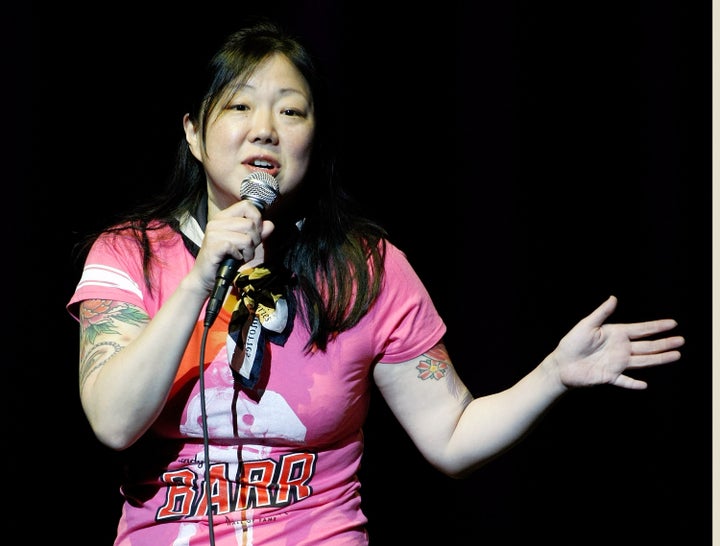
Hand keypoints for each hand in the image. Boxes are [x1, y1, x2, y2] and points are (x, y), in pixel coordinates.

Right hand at [190, 200, 274, 293]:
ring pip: (246, 238)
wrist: (206, 276)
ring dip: (249, 251)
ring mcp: (213, 234)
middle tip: (247, 249)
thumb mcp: (245, 244)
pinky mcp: (213, 247)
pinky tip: (234, 259)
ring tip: (241, 256)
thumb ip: (257, 233)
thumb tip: (270, 224)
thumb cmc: (226, 258)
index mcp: (223, 217)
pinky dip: (240, 256)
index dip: (257, 218)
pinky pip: (236, 247)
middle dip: (255, 240)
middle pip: (250, 223)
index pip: (246, 205)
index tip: (255, 232)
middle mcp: (216, 222)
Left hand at [550, 295, 683, 389]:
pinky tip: (645, 385)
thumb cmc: (571, 342)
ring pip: (643, 361)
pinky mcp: (609, 377)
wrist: (561, 364)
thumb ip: (602, 313)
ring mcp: (617, 364)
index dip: (657, 327)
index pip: (641, 330)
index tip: (673, 323)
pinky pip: (625, 381)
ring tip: (676, 355)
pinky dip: (634, 384)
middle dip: (665, 343)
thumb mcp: (587, 324)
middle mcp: (620, 349)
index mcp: (616, 334)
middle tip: (681, 340)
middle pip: (648, 346)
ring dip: (659, 359)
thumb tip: (614, 298)